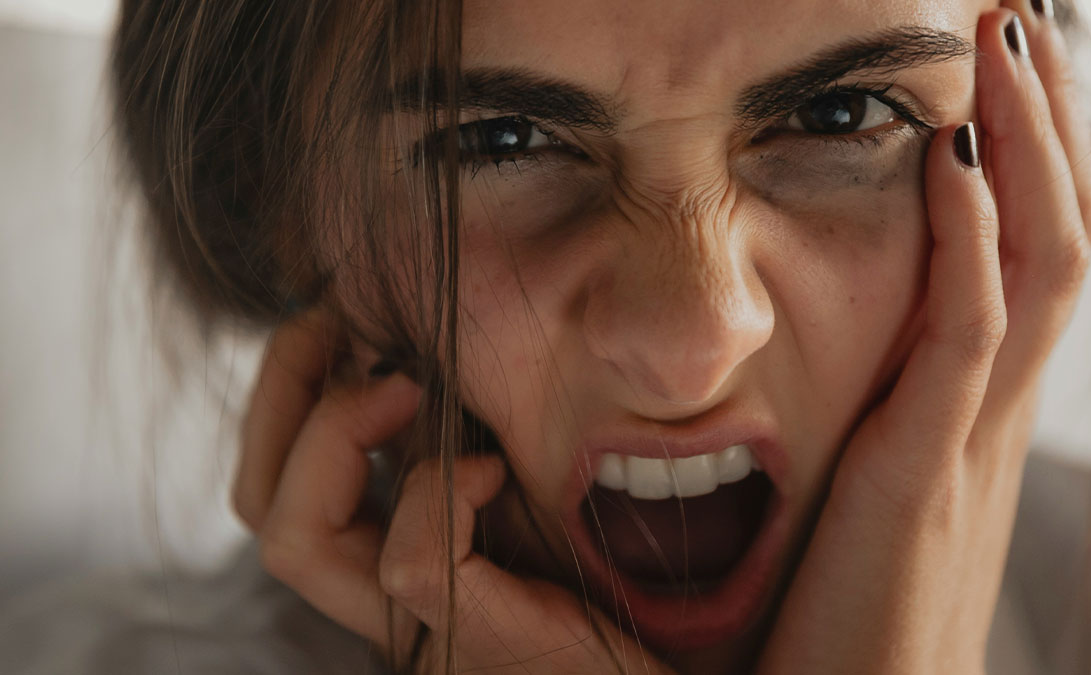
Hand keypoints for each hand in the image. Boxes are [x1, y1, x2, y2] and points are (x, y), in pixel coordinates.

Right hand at [234, 309, 673, 672]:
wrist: (692, 659)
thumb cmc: (624, 561)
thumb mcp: (526, 473)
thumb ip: (466, 431)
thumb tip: (420, 342)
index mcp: (388, 551)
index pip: (270, 483)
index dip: (282, 386)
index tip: (337, 315)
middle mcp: (382, 597)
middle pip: (259, 504)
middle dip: (285, 387)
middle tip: (344, 322)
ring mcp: (421, 630)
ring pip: (296, 538)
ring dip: (339, 431)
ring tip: (407, 384)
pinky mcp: (473, 641)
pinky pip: (409, 561)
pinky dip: (440, 491)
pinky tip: (495, 468)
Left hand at [756, 4, 1090, 672]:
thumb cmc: (843, 618)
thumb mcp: (869, 492)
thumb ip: (876, 417)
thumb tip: (852, 354)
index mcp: (976, 410)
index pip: (1032, 255)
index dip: (1036, 156)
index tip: (1003, 69)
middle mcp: (995, 412)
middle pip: (1060, 234)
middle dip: (1050, 119)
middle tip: (1023, 15)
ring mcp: (975, 441)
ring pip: (1039, 263)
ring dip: (1030, 142)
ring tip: (1008, 38)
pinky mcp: (927, 475)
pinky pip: (969, 335)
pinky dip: (973, 240)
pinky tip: (956, 156)